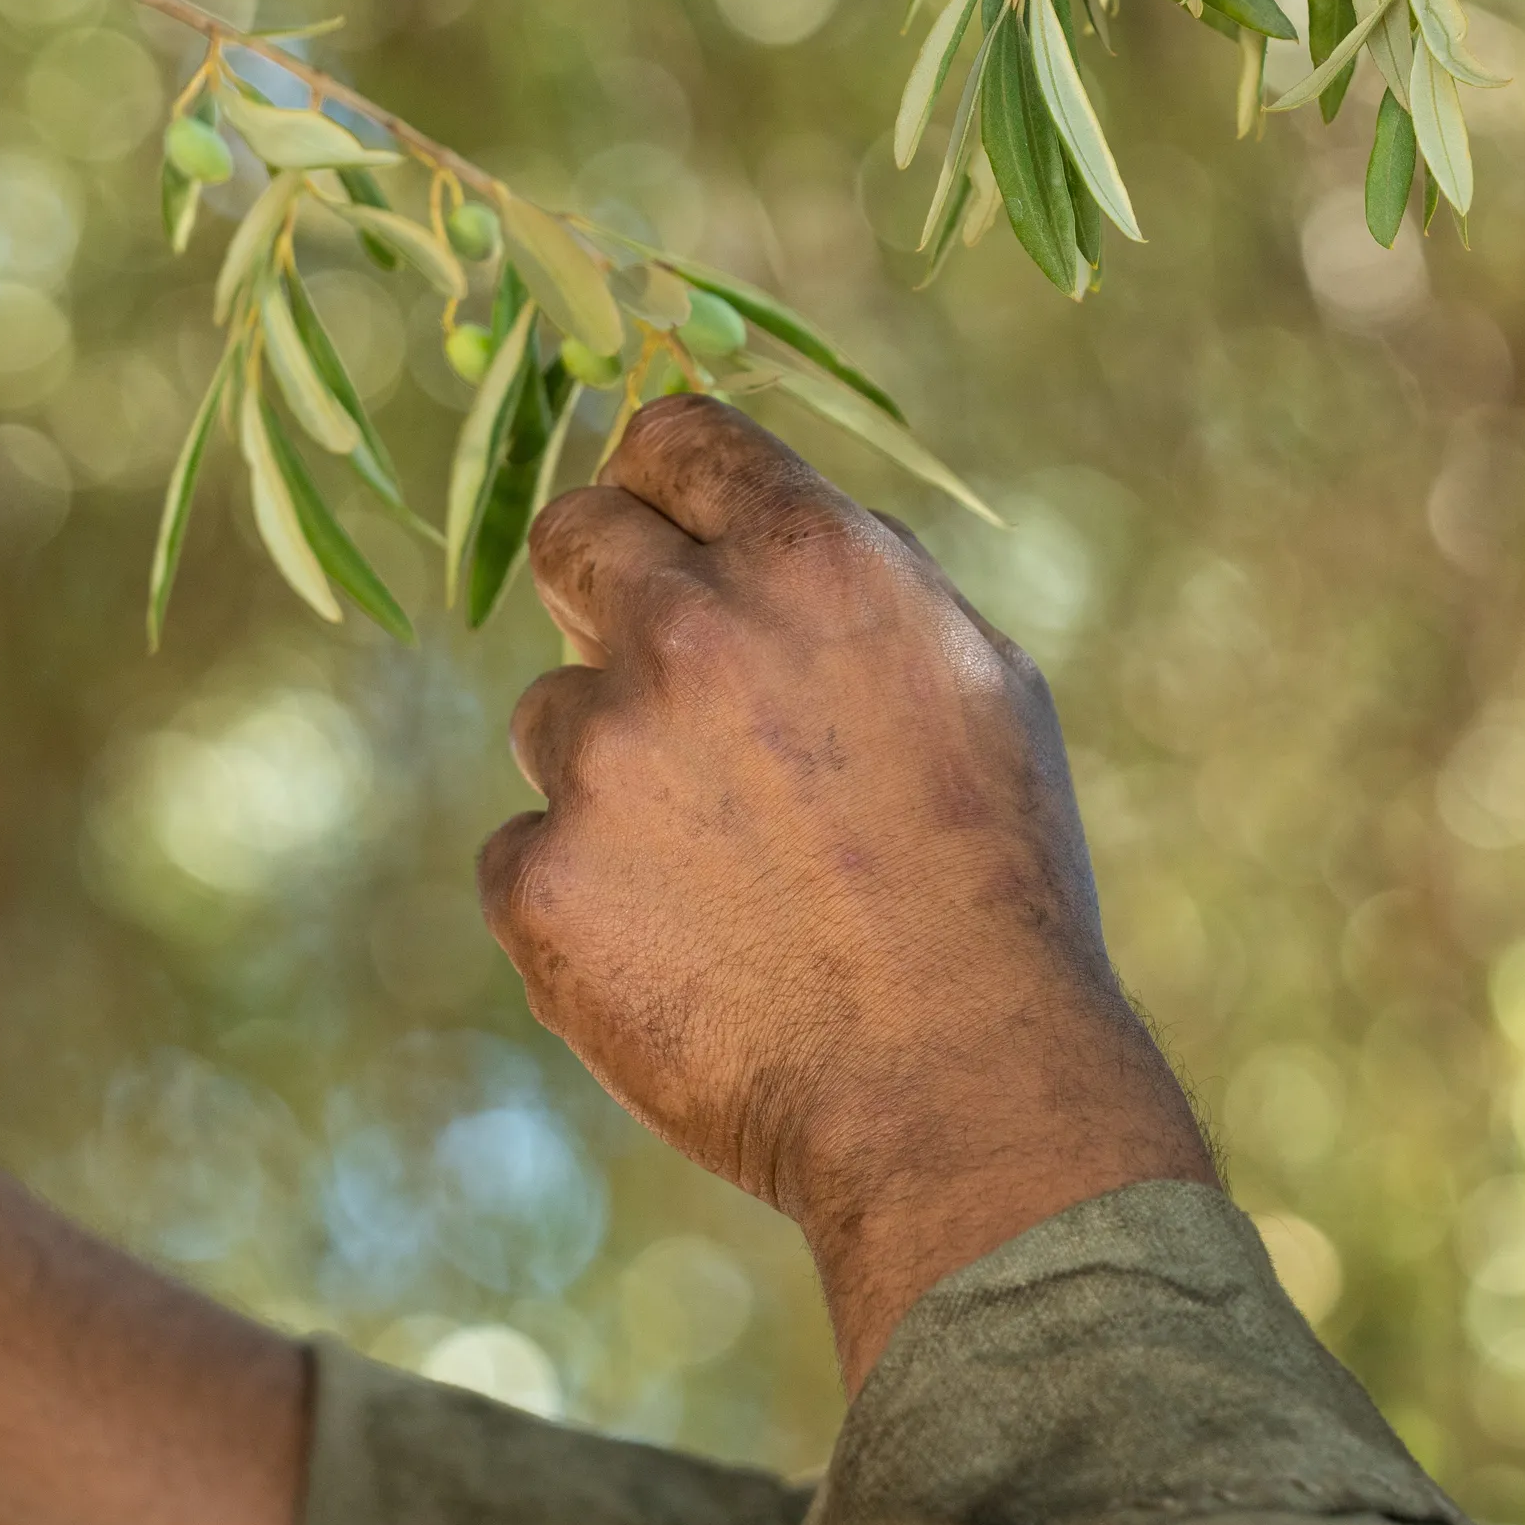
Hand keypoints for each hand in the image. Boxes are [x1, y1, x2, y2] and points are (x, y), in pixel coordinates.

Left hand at [483, 396, 1213, 1385]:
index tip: (667, 515)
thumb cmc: (997, 886)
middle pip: (573, 534)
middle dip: (607, 585)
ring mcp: (599, 757)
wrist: (955, 1089)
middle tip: (666, 673)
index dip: (667, 475)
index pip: (674, 436)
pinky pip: (527, 852)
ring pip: (552, 712)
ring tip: (728, 872)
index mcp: (810, 560)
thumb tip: (769, 527)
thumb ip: (860, 584)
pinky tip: (685, 951)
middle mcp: (689, 630)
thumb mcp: (980, 685)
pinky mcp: (537, 882)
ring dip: (614, 766)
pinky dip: (588, 893)